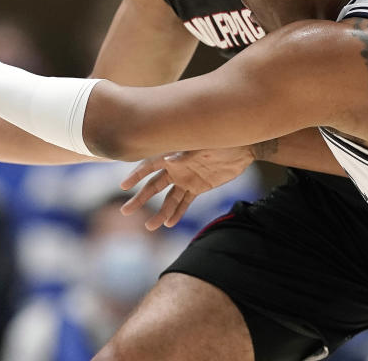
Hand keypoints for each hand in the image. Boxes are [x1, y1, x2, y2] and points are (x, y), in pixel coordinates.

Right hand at [119, 147, 255, 229]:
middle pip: (153, 186)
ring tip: (151, 226)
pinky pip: (184, 202)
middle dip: (140, 198)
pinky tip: (169, 223)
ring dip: (160, 212)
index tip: (123, 186)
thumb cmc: (220, 140)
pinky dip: (177, 212)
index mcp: (173, 155)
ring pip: (168, 199)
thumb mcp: (203, 147)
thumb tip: (167, 158)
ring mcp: (186, 179)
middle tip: (125, 211)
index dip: (135, 176)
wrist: (243, 148)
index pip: (148, 166)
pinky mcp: (198, 187)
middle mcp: (175, 168)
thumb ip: (185, 154)